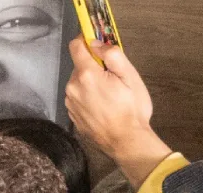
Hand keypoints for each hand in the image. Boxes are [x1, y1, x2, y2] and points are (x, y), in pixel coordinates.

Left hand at [64, 38, 171, 185]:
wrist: (125, 141)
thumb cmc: (131, 109)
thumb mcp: (130, 77)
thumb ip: (112, 55)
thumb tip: (96, 43)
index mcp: (86, 75)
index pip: (76, 46)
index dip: (86, 41)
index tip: (97, 44)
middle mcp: (72, 87)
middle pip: (79, 66)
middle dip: (94, 67)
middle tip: (113, 78)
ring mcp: (70, 102)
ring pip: (78, 82)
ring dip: (91, 83)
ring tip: (110, 96)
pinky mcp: (71, 114)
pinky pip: (78, 97)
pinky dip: (88, 97)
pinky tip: (103, 106)